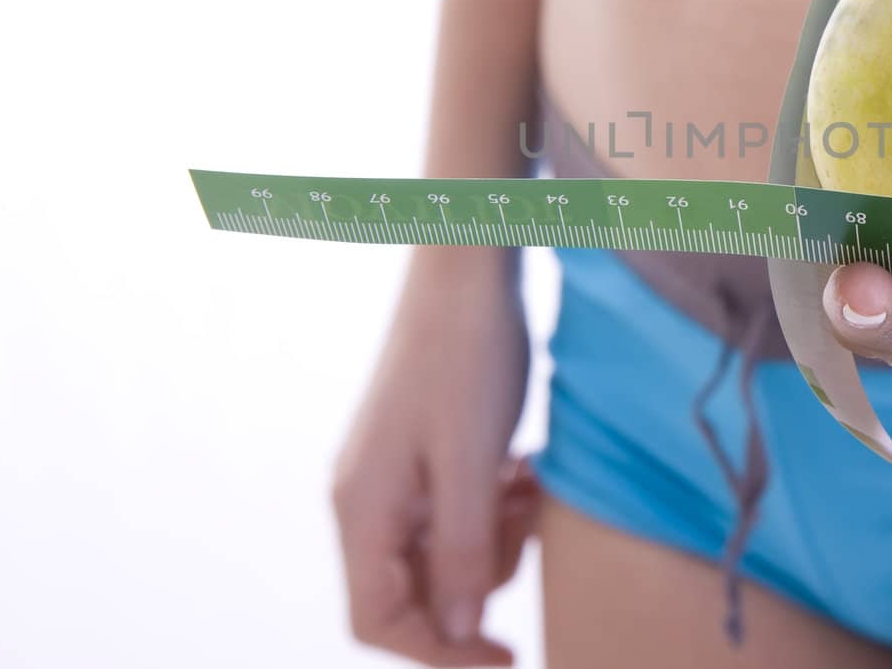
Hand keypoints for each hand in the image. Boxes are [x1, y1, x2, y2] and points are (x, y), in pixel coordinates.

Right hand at [332, 257, 536, 665]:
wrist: (469, 263)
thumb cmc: (466, 354)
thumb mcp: (473, 462)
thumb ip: (464, 550)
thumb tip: (459, 629)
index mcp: (363, 506)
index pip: (378, 620)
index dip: (439, 652)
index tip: (507, 657)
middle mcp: (369, 496)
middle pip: (416, 589)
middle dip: (480, 576)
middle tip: (525, 526)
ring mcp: (396, 471)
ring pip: (447, 548)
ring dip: (496, 535)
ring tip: (528, 487)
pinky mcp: (427, 448)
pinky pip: (460, 507)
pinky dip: (496, 502)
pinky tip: (523, 469)